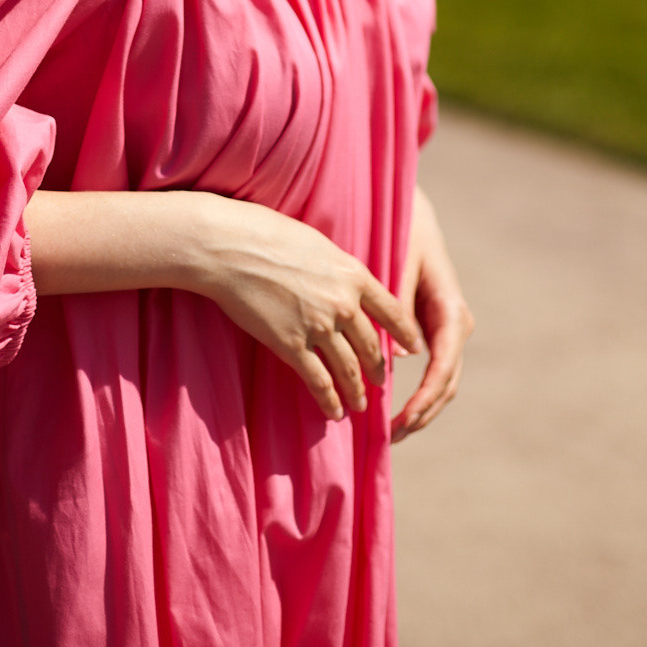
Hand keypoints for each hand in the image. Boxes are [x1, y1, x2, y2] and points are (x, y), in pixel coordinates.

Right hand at [189, 194, 422, 421]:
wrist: (233, 248)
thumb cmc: (270, 235)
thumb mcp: (320, 245)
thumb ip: (339, 271)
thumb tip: (348, 284)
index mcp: (354, 275)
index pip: (393, 310)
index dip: (406, 332)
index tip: (414, 346)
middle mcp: (343, 304)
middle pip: (371, 346)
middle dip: (377, 369)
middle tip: (380, 382)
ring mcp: (319, 327)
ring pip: (348, 370)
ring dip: (356, 392)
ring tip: (360, 406)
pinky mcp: (291, 345)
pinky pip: (318, 381)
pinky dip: (329, 400)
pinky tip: (333, 411)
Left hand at [392, 185, 472, 443]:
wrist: (414, 216)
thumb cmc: (405, 235)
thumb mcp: (399, 264)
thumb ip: (399, 307)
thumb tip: (397, 358)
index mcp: (450, 309)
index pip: (444, 363)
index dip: (426, 396)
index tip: (404, 418)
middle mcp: (455, 324)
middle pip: (447, 381)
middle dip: (423, 412)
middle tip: (392, 436)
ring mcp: (448, 330)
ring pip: (443, 381)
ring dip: (423, 409)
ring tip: (392, 433)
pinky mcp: (435, 332)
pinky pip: (433, 370)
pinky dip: (419, 394)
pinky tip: (395, 410)